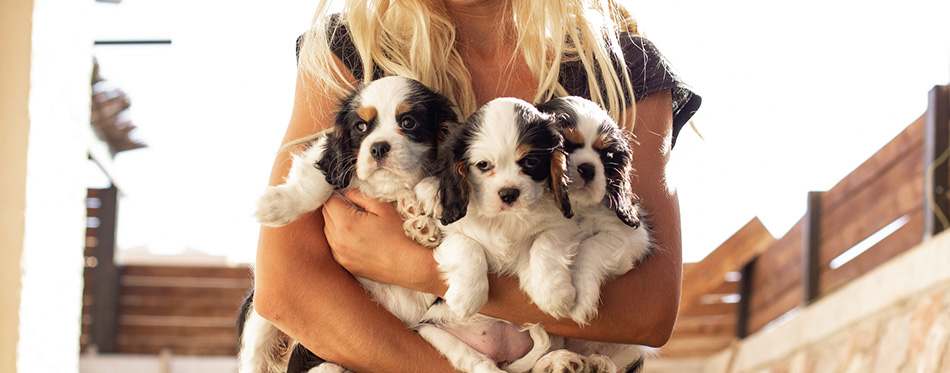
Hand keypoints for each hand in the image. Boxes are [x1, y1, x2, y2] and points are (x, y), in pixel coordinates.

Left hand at [321, 190, 438, 289]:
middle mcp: (337, 239)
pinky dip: (340, 238)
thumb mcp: (382, 208)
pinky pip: (333, 245)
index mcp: (345, 222)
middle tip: (355, 208)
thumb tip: (346, 192)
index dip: (338, 195)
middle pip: (326, 214)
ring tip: (357, 224)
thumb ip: (359, 196)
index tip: (349, 196)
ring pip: (327, 230)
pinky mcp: (343, 264)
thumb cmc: (398, 235)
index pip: (329, 201)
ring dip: (336, 223)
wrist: (407, 264)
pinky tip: (356, 238)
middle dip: (336, 207)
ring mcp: (339, 254)